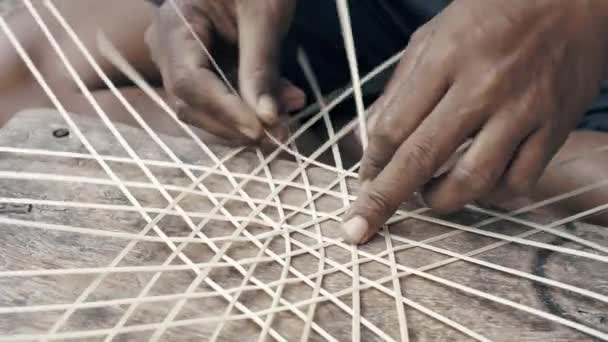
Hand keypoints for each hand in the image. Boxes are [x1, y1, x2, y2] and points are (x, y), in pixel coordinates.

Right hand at [145, 0, 304, 143]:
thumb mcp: (264, 15)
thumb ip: (261, 67)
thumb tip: (267, 119)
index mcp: (174, 25)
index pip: (189, 82)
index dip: (224, 111)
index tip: (260, 130)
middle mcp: (168, 48)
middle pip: (193, 104)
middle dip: (237, 125)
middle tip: (280, 135)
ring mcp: (183, 61)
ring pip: (207, 110)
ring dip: (248, 121)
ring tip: (288, 116)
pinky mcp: (205, 71)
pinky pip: (222, 100)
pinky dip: (252, 108)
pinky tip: (284, 103)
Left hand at [343, 0, 607, 243]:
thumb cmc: (494, 13)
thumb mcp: (434, 35)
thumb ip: (400, 87)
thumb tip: (369, 137)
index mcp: (445, 59)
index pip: (394, 127)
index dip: (372, 163)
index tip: (363, 182)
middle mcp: (482, 87)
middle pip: (422, 159)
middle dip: (384, 200)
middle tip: (360, 227)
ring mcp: (522, 111)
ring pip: (473, 181)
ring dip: (441, 199)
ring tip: (428, 194)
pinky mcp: (554, 128)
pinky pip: (518, 181)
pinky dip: (492, 193)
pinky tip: (479, 181)